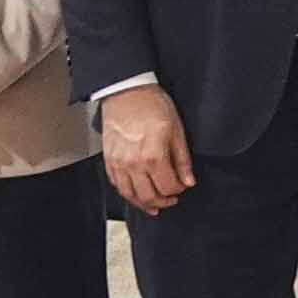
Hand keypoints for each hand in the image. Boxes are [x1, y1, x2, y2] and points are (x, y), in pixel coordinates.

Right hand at [100, 82, 196, 215]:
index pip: (168, 187)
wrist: (127, 92)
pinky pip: (117, 185)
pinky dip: (127, 193)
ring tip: (154, 204)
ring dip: (144, 203)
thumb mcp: (177, 130)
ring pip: (130, 195)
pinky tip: (136, 194)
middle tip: (172, 199)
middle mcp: (133, 164)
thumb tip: (188, 181)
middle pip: (149, 196)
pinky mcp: (109, 161)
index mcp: (153, 156)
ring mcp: (118, 164)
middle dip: (163, 201)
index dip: (178, 190)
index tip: (183, 186)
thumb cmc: (153, 106)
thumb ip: (182, 160)